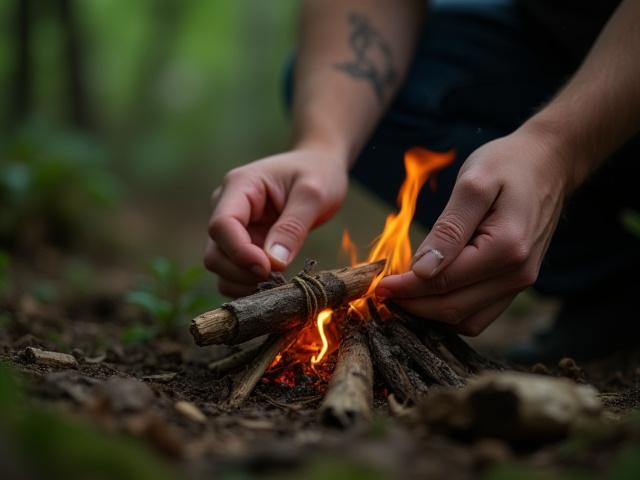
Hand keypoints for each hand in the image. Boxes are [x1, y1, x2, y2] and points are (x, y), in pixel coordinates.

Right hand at [205, 147, 348, 296]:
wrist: (319, 168)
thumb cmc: (318, 174)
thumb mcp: (313, 194)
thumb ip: (293, 226)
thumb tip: (274, 263)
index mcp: (239, 186)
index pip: (221, 225)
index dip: (240, 252)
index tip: (268, 268)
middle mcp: (227, 207)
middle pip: (215, 252)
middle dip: (242, 272)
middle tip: (279, 278)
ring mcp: (232, 228)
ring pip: (219, 267)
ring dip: (244, 283)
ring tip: (278, 282)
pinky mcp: (241, 244)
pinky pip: (232, 273)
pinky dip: (247, 285)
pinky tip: (274, 284)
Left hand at [376, 128, 571, 335]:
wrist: (548, 163)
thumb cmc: (508, 164)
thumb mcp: (473, 184)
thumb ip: (448, 229)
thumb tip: (421, 271)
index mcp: (505, 249)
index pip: (443, 283)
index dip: (405, 287)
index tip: (377, 285)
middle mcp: (516, 274)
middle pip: (452, 309)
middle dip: (412, 305)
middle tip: (382, 293)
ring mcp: (519, 283)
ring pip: (466, 320)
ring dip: (430, 315)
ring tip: (401, 296)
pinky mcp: (515, 284)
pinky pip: (479, 314)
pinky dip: (450, 312)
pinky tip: (427, 296)